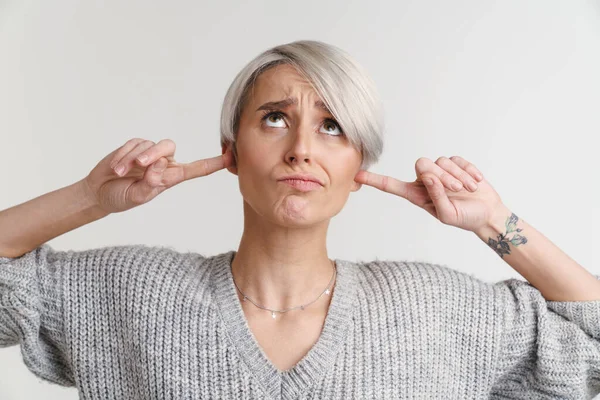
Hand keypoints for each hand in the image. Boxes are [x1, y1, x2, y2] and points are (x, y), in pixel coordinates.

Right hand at [82, 138, 233, 213]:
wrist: (99, 193)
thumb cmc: (122, 198)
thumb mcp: (138, 197)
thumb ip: (150, 183)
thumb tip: (159, 165)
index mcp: (171, 177)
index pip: (196, 169)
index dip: (213, 163)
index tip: (230, 156)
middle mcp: (164, 163)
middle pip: (169, 148)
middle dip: (154, 154)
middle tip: (140, 166)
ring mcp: (149, 153)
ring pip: (150, 145)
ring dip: (133, 158)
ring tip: (121, 173)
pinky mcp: (134, 146)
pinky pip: (134, 143)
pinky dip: (123, 155)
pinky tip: (116, 168)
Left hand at [354, 156, 505, 232]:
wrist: (487, 213)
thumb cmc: (464, 218)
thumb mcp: (448, 215)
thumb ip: (437, 197)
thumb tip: (429, 176)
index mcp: (417, 195)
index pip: (392, 185)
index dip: (375, 180)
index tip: (357, 175)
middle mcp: (425, 181)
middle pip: (422, 165)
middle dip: (441, 176)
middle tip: (456, 189)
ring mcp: (440, 171)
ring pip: (440, 161)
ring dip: (457, 176)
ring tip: (467, 189)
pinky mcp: (455, 164)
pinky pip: (457, 159)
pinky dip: (468, 171)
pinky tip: (476, 182)